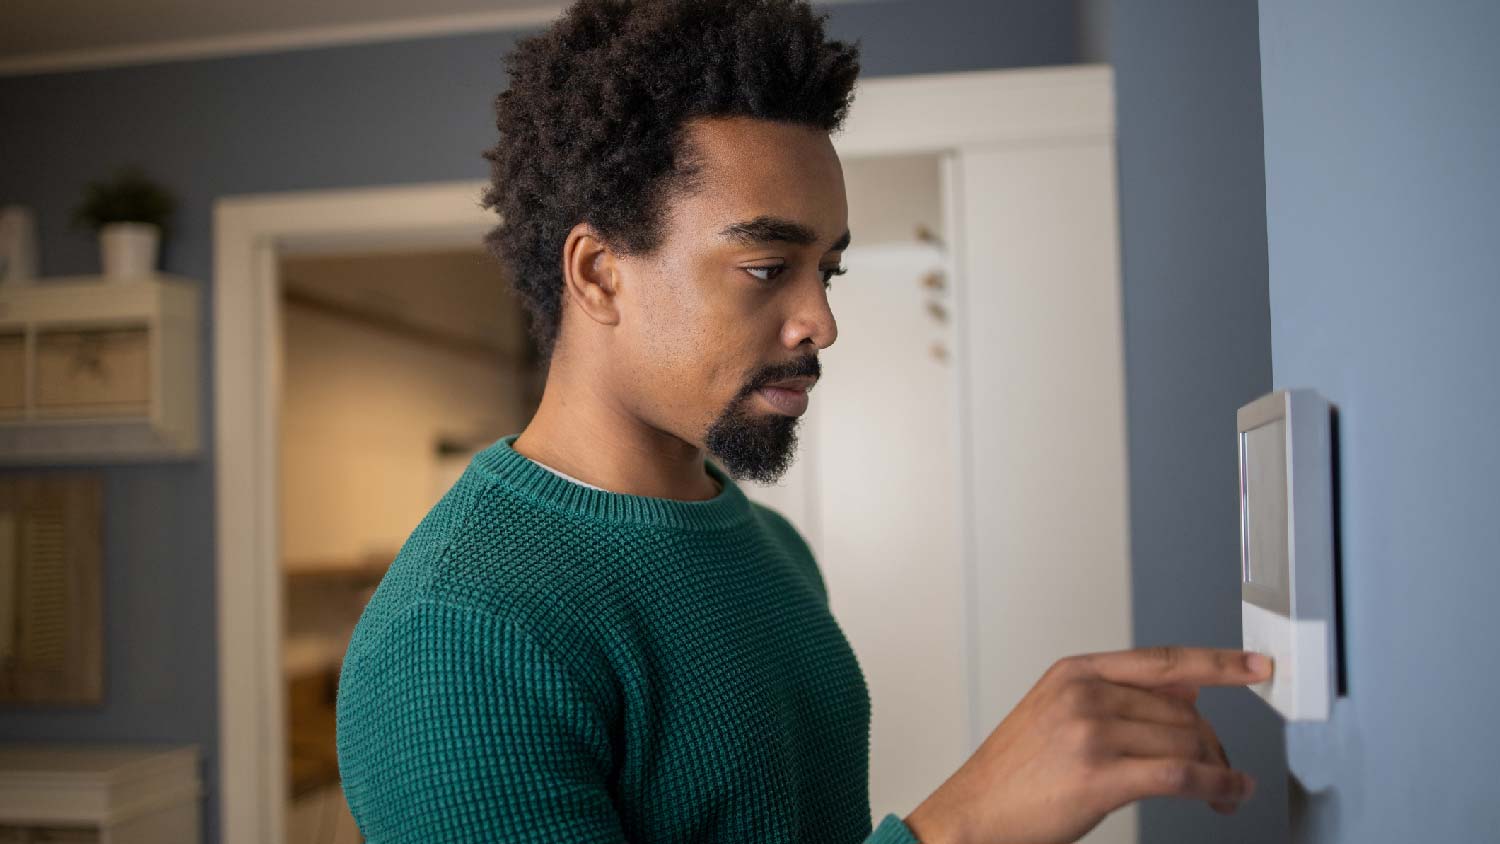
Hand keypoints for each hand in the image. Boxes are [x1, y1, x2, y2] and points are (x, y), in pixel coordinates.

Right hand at [902, 647, 1273, 843]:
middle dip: (1213, 743)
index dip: (1219, 662)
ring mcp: (1091, 733)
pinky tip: (1229, 793)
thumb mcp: (1057, 712)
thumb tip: (1188, 691)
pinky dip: (1217, 784)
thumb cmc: (1013, 773)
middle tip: (1223, 768)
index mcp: (1075, 673)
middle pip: (1183, 710)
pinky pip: (1181, 775)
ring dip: (1218, 769)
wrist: (973, 814)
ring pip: (1186, 742)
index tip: (1259, 666)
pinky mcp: (1100, 776)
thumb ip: (1120, 696)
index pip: (1163, 660)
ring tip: (1225, 789)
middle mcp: (1084, 695)